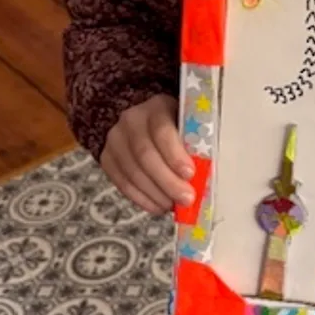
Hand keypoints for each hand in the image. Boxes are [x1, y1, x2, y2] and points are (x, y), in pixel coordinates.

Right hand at [101, 94, 194, 214]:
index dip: (175, 155)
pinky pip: (121, 183)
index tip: (190, 174)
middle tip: (186, 199)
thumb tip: (206, 175)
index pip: (162, 130)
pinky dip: (141, 198)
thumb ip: (196, 143)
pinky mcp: (107, 158)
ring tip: (174, 205)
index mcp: (157, 108)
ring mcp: (115, 140)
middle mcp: (131, 122)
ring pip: (132, 172)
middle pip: (145, 155)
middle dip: (168, 181)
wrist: (141, 118)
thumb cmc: (175, 123)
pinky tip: (158, 206)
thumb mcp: (188, 123)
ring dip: (155, 193)